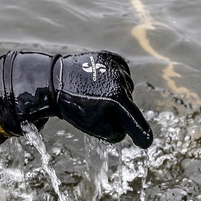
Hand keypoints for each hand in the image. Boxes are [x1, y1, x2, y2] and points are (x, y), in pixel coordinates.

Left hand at [0, 50, 153, 147]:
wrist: (55, 81)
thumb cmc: (73, 107)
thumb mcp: (94, 127)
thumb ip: (116, 132)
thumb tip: (127, 127)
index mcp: (116, 101)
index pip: (136, 122)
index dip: (142, 135)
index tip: (146, 143)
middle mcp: (120, 81)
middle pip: (129, 105)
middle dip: (119, 111)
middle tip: (100, 110)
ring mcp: (116, 67)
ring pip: (126, 89)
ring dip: (118, 94)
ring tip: (98, 95)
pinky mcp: (111, 57)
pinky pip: (122, 73)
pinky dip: (116, 80)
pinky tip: (103, 83)